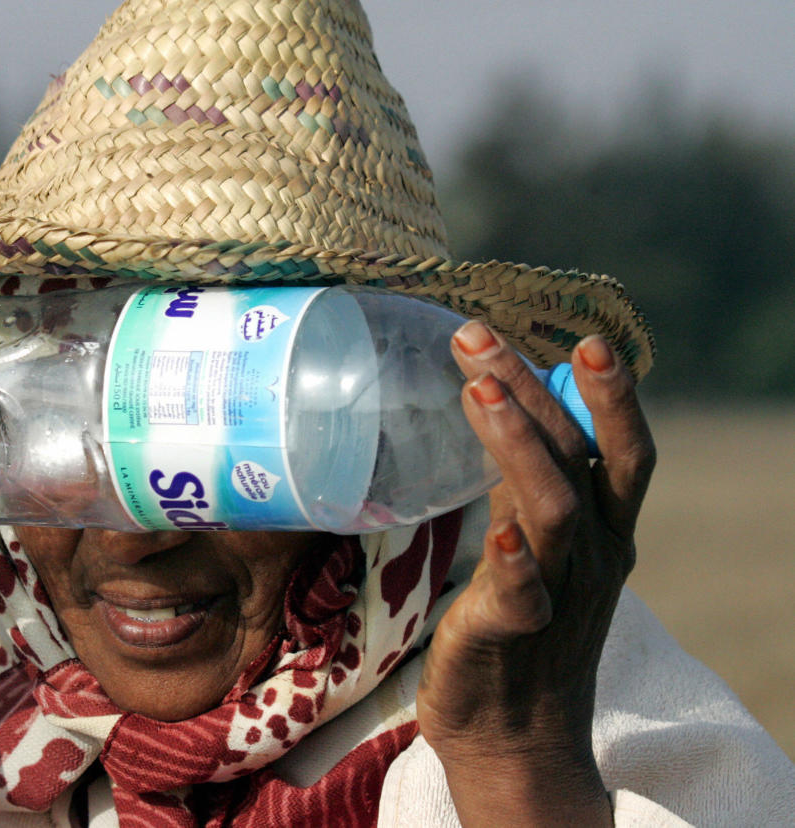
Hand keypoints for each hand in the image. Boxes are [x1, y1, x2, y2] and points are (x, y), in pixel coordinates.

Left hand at [416, 322, 654, 825]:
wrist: (514, 736)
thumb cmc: (522, 625)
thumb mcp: (538, 544)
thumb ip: (529, 484)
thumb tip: (507, 408)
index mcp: (602, 530)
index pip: (620, 450)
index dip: (610, 395)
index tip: (584, 337)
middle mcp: (592, 555)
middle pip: (577, 459)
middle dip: (531, 392)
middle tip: (478, 337)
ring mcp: (557, 594)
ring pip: (551, 509)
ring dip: (518, 446)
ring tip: (478, 391)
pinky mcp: (511, 633)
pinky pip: (522, 594)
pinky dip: (514, 559)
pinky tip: (498, 528)